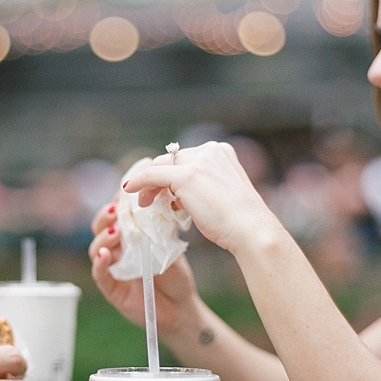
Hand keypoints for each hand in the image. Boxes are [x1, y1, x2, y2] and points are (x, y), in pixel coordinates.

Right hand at [89, 199, 199, 333]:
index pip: (115, 217)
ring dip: (103, 237)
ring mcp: (112, 269)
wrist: (181, 306)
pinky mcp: (111, 289)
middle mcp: (117, 251)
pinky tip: (104, 255)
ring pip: (96, 249)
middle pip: (100, 229)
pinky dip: (100, 264)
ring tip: (115, 231)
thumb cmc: (175, 275)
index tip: (123, 196)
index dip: (116, 205)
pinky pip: (99, 275)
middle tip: (115, 212)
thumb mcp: (169, 246)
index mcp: (129, 237)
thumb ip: (158, 228)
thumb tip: (155, 204)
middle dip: (105, 217)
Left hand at [123, 141, 280, 255]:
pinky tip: (131, 190)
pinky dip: (140, 182)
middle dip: (158, 179)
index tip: (165, 192)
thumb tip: (179, 194)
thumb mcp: (223, 194)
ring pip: (161, 166)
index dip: (172, 176)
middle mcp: (210, 151)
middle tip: (151, 199)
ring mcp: (198, 162)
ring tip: (145, 202)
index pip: (187, 159)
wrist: (250, 229)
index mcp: (222, 151)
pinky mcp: (185, 176)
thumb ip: (204, 186)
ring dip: (150, 184)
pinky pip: (153, 174)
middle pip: (172, 160)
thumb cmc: (240, 221)